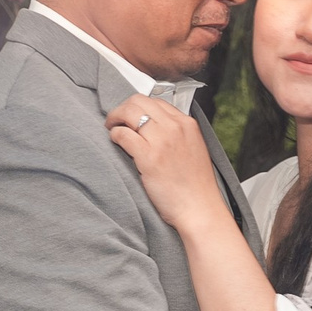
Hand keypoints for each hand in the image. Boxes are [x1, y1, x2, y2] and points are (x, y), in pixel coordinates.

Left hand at [106, 94, 229, 233]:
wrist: (199, 209)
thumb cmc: (195, 186)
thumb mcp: (194, 149)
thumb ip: (178, 134)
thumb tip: (154, 127)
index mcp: (188, 124)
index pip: (156, 102)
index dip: (138, 106)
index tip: (131, 116)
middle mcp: (175, 127)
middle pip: (139, 101)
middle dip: (122, 108)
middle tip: (115, 120)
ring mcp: (162, 141)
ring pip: (129, 113)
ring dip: (115, 119)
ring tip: (112, 128)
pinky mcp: (149, 157)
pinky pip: (123, 134)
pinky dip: (115, 135)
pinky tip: (115, 142)